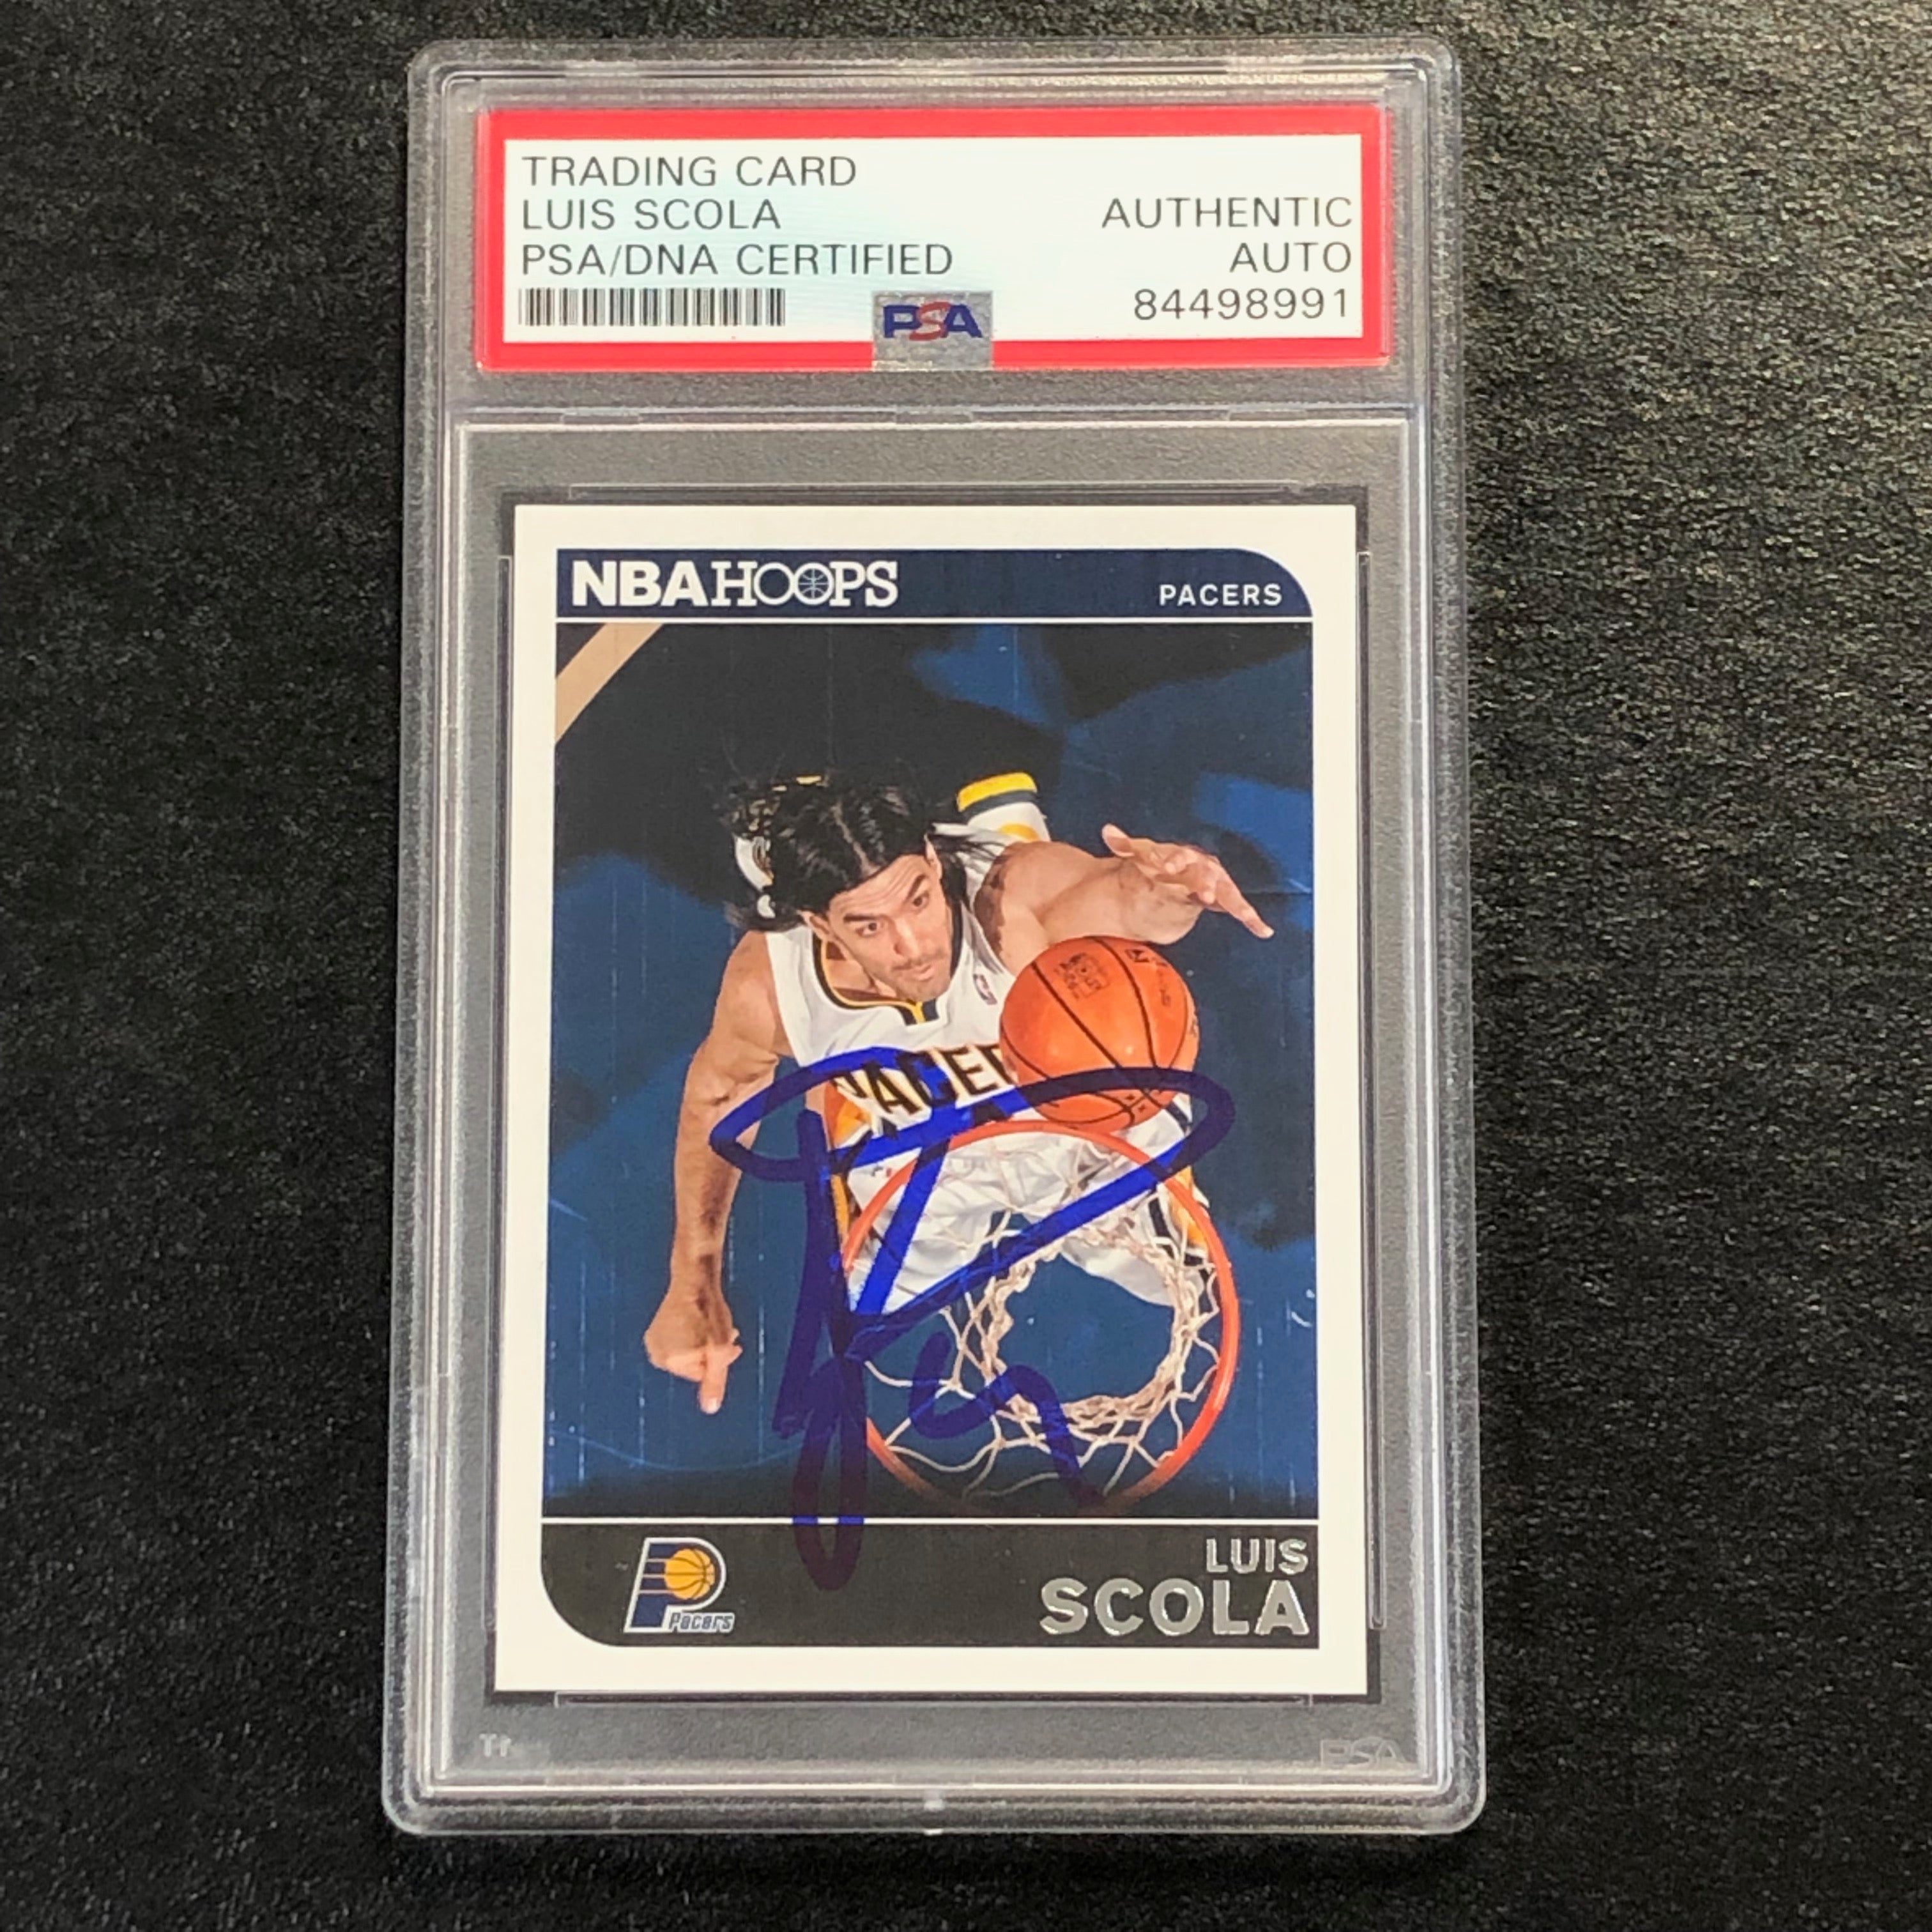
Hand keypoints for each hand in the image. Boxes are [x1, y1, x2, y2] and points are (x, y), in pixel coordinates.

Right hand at [644, 1281, 741, 1414]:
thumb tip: (710, 1410)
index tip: (730, 1343)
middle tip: (727, 1333)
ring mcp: (654, 1343)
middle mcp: (657, 1356)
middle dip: (713, 1354)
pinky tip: (699, 1323)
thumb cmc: (709, 1311)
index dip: (720, 1361)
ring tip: (713, 1327)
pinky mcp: (655, 1332)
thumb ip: (714, 1380)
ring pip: (688, 1355)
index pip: (704, 1375)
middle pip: (695, 1367)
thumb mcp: (720, 1348)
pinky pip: (678, 1345)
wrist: (693, 1278)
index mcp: (671, 1361)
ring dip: (705, 1346)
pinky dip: (691, 1338)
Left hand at [1100, 824, 1274, 938]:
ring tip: (1246, 916)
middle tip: (1204, 893)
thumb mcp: (1139, 854)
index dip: (1173, 861)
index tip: (1166, 866)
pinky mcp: (1224, 898)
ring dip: (1235, 904)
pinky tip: (1263, 931)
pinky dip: (1251, 919)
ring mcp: (1216, 882)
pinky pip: (1238, 908)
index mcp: (1183, 854)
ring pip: (1228, 892)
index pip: (1178, 856)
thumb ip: (1124, 845)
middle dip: (1206, 882)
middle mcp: (1203, 866)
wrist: (1174, 870)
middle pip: (1207, 873)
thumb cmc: (1158, 862)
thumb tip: (1107, 831)